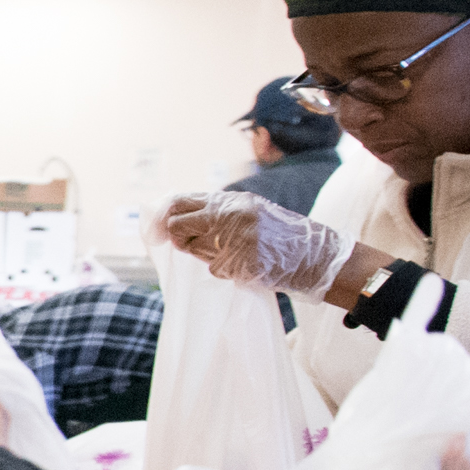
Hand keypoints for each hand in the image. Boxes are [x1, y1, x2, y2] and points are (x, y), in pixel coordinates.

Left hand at [157, 190, 357, 300]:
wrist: (311, 255)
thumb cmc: (276, 233)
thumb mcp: (248, 210)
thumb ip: (215, 211)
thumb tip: (174, 216)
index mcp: (230, 201)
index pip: (180, 202)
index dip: (164, 215)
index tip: (158, 227)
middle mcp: (229, 216)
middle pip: (177, 226)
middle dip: (177, 238)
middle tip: (189, 244)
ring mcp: (232, 240)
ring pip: (193, 250)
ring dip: (204, 255)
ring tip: (230, 252)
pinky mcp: (238, 263)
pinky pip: (213, 268)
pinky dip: (223, 269)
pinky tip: (243, 263)